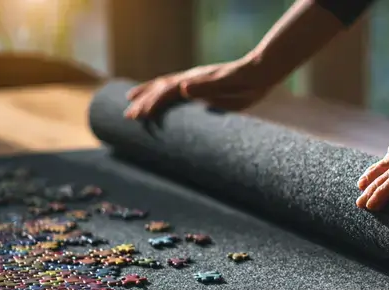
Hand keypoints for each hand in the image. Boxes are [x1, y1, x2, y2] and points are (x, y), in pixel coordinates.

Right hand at [124, 57, 276, 118]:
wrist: (259, 74)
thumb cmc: (246, 82)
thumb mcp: (227, 85)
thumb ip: (205, 87)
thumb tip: (182, 88)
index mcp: (194, 81)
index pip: (166, 92)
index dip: (151, 103)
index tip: (139, 116)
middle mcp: (191, 80)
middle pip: (160, 88)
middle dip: (143, 102)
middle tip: (128, 116)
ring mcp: (195, 83)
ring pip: (165, 87)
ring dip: (148, 95)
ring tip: (132, 103)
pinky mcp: (201, 88)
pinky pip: (176, 92)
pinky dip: (162, 96)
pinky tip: (159, 102)